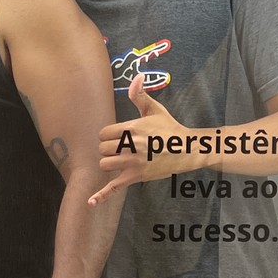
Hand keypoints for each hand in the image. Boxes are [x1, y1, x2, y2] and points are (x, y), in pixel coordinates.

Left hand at [90, 74, 192, 204]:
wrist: (187, 150)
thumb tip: (137, 75)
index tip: (119, 137)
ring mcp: (133, 163)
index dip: (108, 135)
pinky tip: (90, 203)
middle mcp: (131, 146)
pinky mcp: (136, 177)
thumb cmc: (169, 129)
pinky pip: (114, 187)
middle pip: (102, 149)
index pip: (104, 133)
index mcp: (132, 129)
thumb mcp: (154, 110)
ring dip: (109, 163)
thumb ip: (140, 95)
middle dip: (108, 149)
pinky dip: (102, 196)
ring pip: (104, 164)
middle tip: (121, 149)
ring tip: (120, 160)